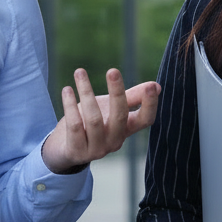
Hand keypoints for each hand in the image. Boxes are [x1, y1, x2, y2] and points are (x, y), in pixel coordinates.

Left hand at [42, 68, 159, 173]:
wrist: (65, 149)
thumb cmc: (92, 124)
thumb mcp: (112, 109)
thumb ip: (132, 98)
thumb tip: (156, 86)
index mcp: (126, 129)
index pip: (145, 120)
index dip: (150, 105)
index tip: (152, 86)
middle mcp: (114, 141)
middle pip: (120, 116)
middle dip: (117, 92)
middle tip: (113, 70)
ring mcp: (96, 149)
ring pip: (94, 119)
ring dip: (86, 92)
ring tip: (79, 72)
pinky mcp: (77, 151)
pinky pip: (74, 125)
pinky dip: (70, 106)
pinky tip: (67, 90)